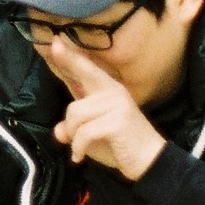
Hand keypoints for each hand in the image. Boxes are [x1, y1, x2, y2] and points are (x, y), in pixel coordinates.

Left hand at [46, 34, 166, 180]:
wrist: (150, 163)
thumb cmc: (121, 146)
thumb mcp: (92, 136)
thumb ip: (75, 129)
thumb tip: (58, 131)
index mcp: (108, 89)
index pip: (87, 68)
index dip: (70, 55)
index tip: (54, 41)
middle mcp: (113, 91)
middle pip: (81, 78)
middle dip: (67, 72)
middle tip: (54, 67)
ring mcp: (116, 104)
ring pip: (75, 113)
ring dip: (72, 134)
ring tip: (79, 147)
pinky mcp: (117, 121)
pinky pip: (84, 132)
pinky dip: (78, 147)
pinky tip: (79, 156)